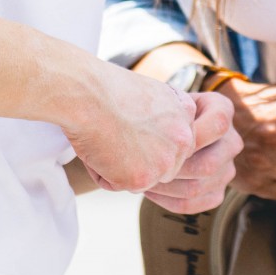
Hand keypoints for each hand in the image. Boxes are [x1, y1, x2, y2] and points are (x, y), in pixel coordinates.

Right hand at [66, 64, 200, 193]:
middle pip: (163, 165)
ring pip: (142, 178)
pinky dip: (102, 174)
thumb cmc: (107, 89)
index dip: (147, 138)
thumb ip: (163, 116)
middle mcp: (184, 139)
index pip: (173, 140)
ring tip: (106, 141)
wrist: (89, 94)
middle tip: (115, 136)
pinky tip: (98, 150)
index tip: (129, 126)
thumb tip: (155, 137)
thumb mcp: (150, 93)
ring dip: (121, 168)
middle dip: (139, 159)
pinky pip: (118, 185)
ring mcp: (165, 161)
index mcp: (186, 112)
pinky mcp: (144, 178)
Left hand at [142, 91, 241, 214]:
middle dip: (171, 170)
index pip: (218, 125)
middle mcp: (232, 141)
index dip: (192, 136)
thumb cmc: (164, 111)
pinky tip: (151, 191)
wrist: (170, 127)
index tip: (163, 138)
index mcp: (223, 111)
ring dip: (165, 188)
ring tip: (142, 179)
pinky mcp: (217, 192)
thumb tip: (147, 131)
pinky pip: (193, 204)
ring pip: (197, 188)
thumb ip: (165, 109)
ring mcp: (228, 169)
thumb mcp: (167, 100)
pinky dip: (167, 201)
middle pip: (208, 165)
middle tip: (145, 167)